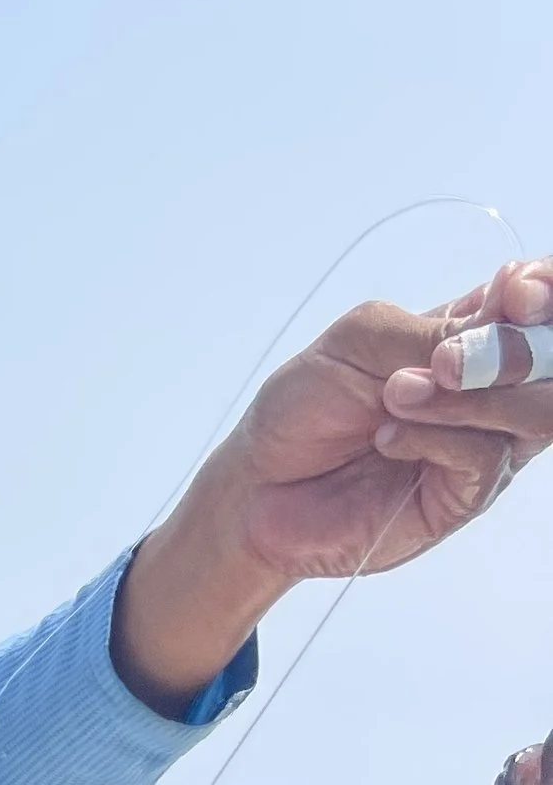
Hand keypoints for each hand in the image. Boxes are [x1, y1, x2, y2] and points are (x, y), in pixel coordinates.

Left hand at [111, 260, 552, 714]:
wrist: (260, 483)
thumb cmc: (306, 405)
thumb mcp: (361, 341)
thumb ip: (436, 330)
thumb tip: (506, 327)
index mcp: (476, 330)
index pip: (544, 301)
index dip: (546, 289)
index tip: (513, 290)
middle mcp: (495, 384)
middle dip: (517, 350)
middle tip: (445, 361)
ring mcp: (487, 440)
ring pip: (539, 412)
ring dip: (474, 396)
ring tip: (397, 394)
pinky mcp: (466, 494)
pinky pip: (487, 458)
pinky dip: (437, 437)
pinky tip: (386, 437)